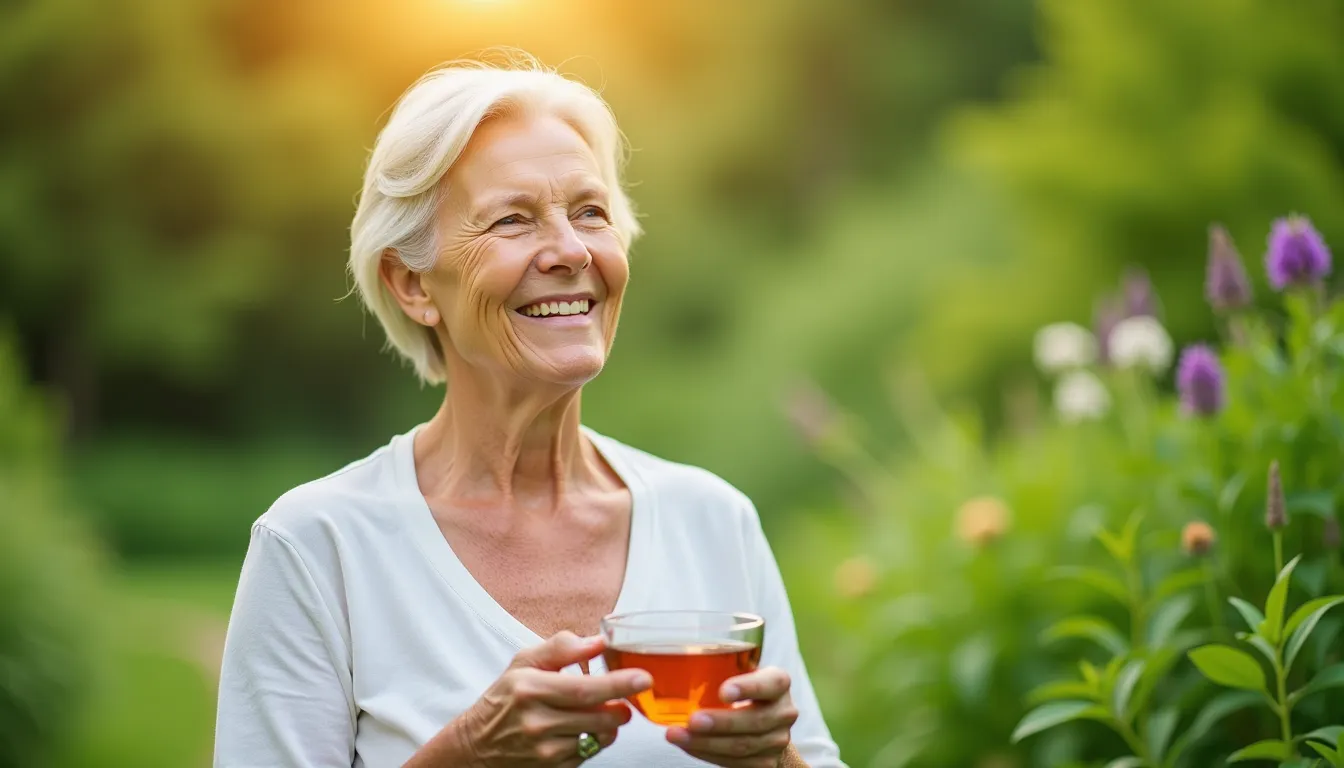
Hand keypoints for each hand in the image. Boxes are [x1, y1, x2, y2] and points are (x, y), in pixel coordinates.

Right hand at [451, 631, 652, 766]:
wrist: (477, 745)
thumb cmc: (505, 698)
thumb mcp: (524, 662)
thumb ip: (562, 647)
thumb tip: (599, 641)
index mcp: (531, 689)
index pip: (585, 689)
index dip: (619, 684)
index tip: (644, 678)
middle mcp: (537, 722)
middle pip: (598, 717)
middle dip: (622, 707)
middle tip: (629, 697)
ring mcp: (545, 750)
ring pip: (598, 737)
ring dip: (610, 724)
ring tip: (602, 711)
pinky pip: (589, 753)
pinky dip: (595, 739)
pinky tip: (583, 728)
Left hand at [664, 667, 799, 767]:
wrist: (767, 721)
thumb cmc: (745, 689)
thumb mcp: (740, 672)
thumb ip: (720, 667)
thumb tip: (672, 665)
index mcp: (778, 683)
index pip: (771, 683)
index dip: (748, 688)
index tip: (723, 692)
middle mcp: (784, 712)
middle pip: (755, 721)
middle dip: (720, 723)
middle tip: (692, 720)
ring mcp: (778, 740)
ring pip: (742, 746)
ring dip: (706, 743)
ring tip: (678, 735)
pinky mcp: (766, 762)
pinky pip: (735, 762)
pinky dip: (707, 754)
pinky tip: (688, 745)